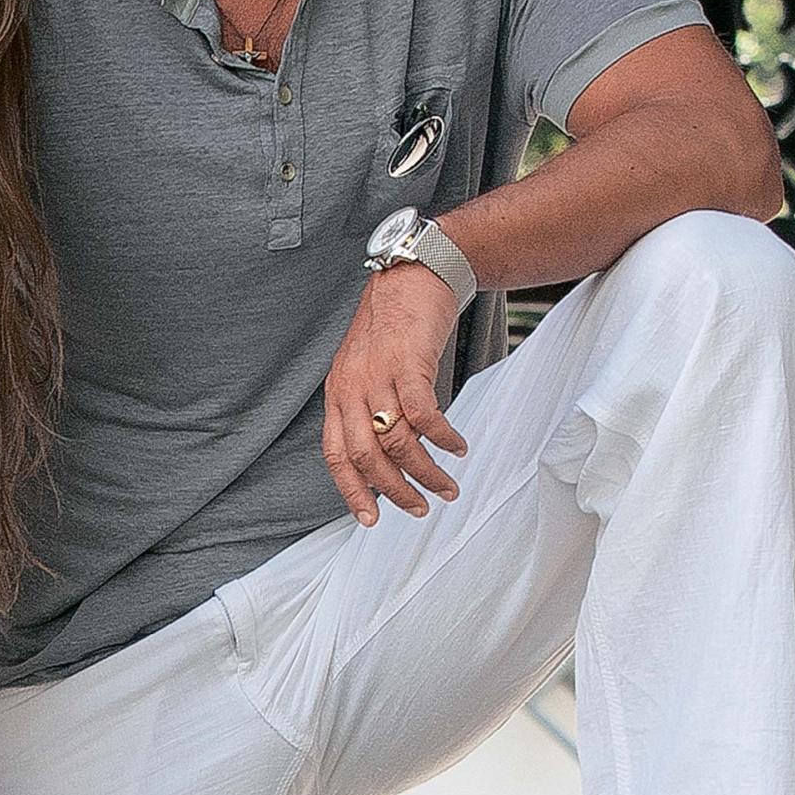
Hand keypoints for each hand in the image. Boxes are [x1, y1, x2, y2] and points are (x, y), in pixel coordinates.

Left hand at [321, 263, 467, 525]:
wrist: (412, 275)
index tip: (371, 520)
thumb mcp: (365, 368)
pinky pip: (424, 415)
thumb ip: (367, 408)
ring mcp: (377, 375)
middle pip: (367, 457)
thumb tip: (385, 456)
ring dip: (426, 472)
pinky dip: (443, 438)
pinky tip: (458, 447)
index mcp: (337, 394)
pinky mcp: (408, 363)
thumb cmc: (393, 325)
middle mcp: (352, 388)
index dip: (353, 492)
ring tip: (448, 487)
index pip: (336, 455)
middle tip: (421, 508)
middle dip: (396, 491)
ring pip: (398, 442)